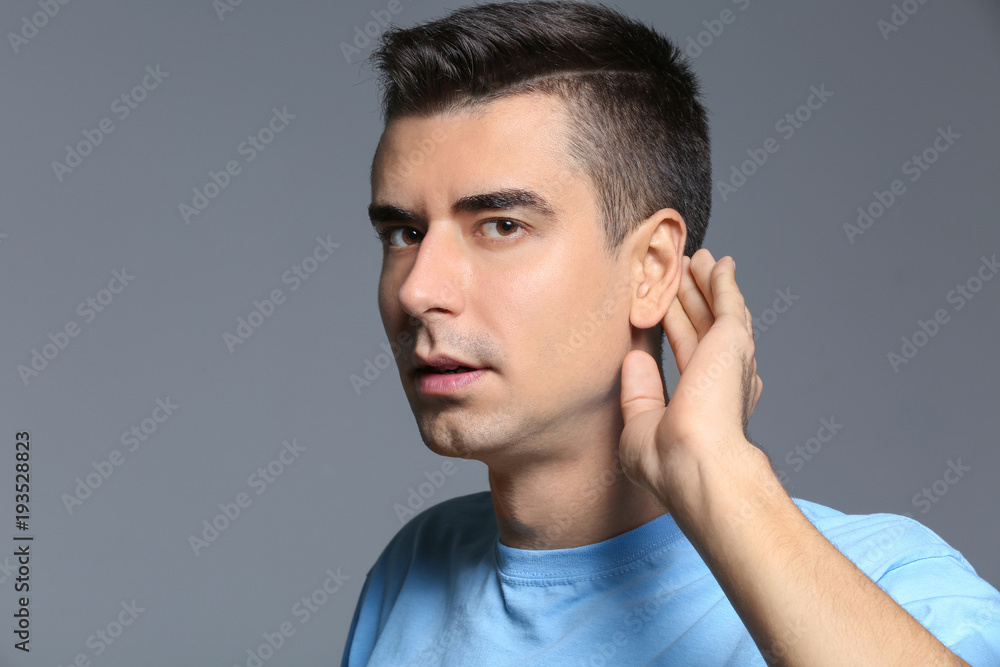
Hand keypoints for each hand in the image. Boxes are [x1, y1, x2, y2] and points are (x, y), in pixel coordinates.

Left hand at [618, 249, 762, 513]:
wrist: (695, 463)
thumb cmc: (669, 462)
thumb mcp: (640, 425)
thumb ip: (639, 391)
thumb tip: (634, 357)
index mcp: (703, 400)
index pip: (688, 352)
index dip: (678, 326)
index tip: (666, 308)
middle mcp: (721, 378)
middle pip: (702, 325)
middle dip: (693, 297)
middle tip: (683, 270)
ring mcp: (729, 359)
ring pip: (716, 310)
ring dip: (707, 283)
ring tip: (698, 259)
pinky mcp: (732, 342)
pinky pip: (727, 302)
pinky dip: (723, 281)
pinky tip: (719, 263)